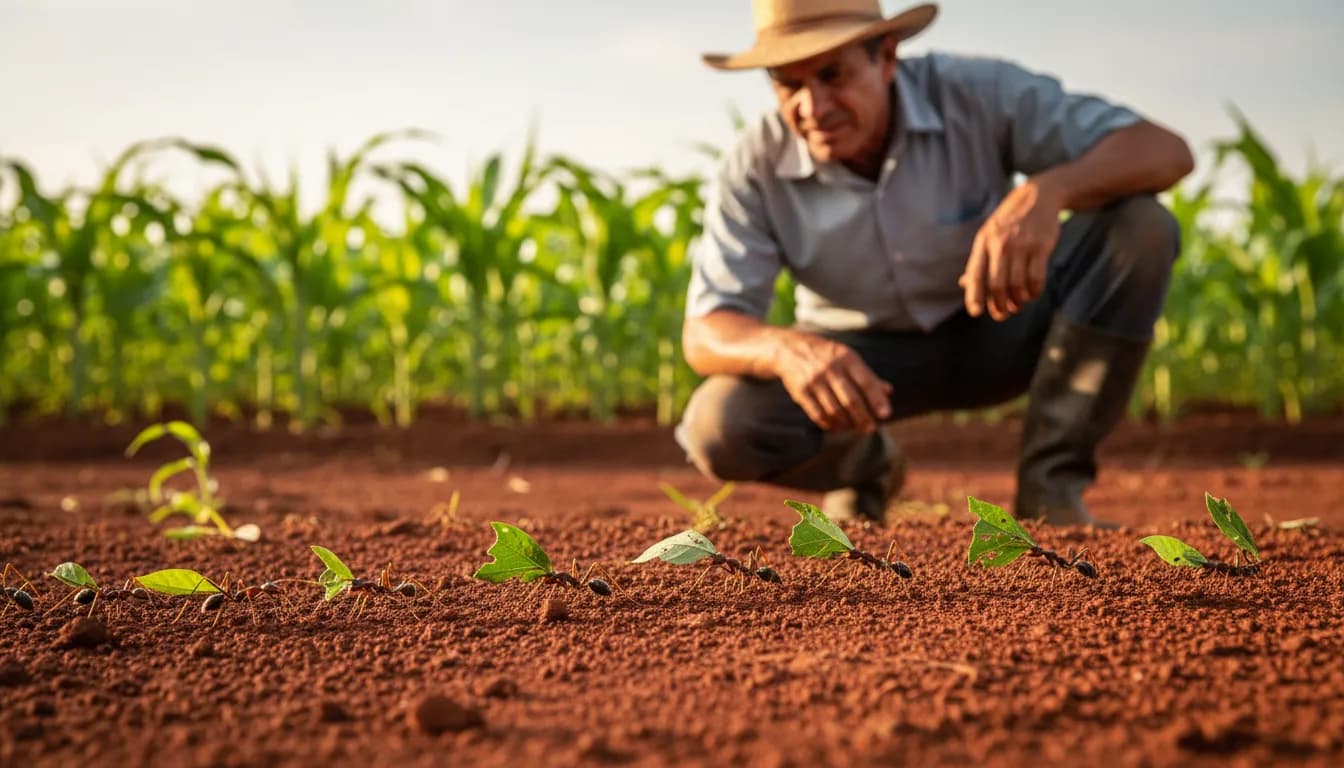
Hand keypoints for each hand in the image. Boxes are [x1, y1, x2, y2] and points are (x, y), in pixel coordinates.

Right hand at [772, 332, 891, 431]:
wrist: (790, 349)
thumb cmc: (827, 356)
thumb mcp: (848, 358)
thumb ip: (867, 375)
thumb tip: (888, 392)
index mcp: (846, 358)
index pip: (866, 381)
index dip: (877, 399)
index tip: (885, 414)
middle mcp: (830, 369)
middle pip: (850, 400)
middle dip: (863, 418)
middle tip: (870, 428)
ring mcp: (814, 381)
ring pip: (834, 410)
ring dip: (847, 423)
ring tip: (854, 427)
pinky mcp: (800, 392)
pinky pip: (817, 414)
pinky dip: (830, 424)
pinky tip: (837, 426)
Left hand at [959, 179, 1063, 320]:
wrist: (1038, 198)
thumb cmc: (1010, 222)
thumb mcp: (989, 235)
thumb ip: (979, 260)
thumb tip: (964, 284)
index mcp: (983, 243)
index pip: (975, 274)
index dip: (974, 296)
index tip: (976, 312)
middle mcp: (1000, 244)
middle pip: (997, 285)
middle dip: (999, 305)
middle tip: (1003, 314)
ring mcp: (1021, 245)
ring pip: (1017, 285)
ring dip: (1018, 301)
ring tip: (1019, 304)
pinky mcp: (1041, 246)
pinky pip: (1036, 278)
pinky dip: (1034, 292)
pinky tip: (1032, 293)